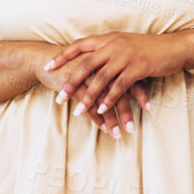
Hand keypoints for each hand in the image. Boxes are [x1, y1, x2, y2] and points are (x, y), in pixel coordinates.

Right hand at [31, 55, 152, 137]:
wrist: (45, 60)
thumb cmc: (74, 64)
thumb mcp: (95, 66)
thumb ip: (113, 76)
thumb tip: (132, 91)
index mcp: (108, 59)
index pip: (129, 77)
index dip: (140, 93)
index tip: (149, 108)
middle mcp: (100, 66)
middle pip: (118, 91)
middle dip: (126, 112)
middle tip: (132, 128)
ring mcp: (87, 76)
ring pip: (104, 100)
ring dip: (112, 119)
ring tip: (118, 134)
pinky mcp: (74, 85)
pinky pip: (88, 104)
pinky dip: (97, 118)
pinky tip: (104, 128)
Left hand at [46, 32, 193, 124]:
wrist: (174, 47)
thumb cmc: (149, 48)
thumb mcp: (125, 44)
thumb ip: (108, 50)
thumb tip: (91, 60)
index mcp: (108, 39)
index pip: (80, 46)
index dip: (63, 56)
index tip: (48, 67)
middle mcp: (114, 45)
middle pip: (86, 64)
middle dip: (71, 82)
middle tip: (59, 97)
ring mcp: (126, 56)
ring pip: (101, 78)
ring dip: (89, 97)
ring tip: (78, 111)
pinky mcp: (138, 67)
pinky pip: (120, 86)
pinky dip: (110, 99)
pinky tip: (103, 110)